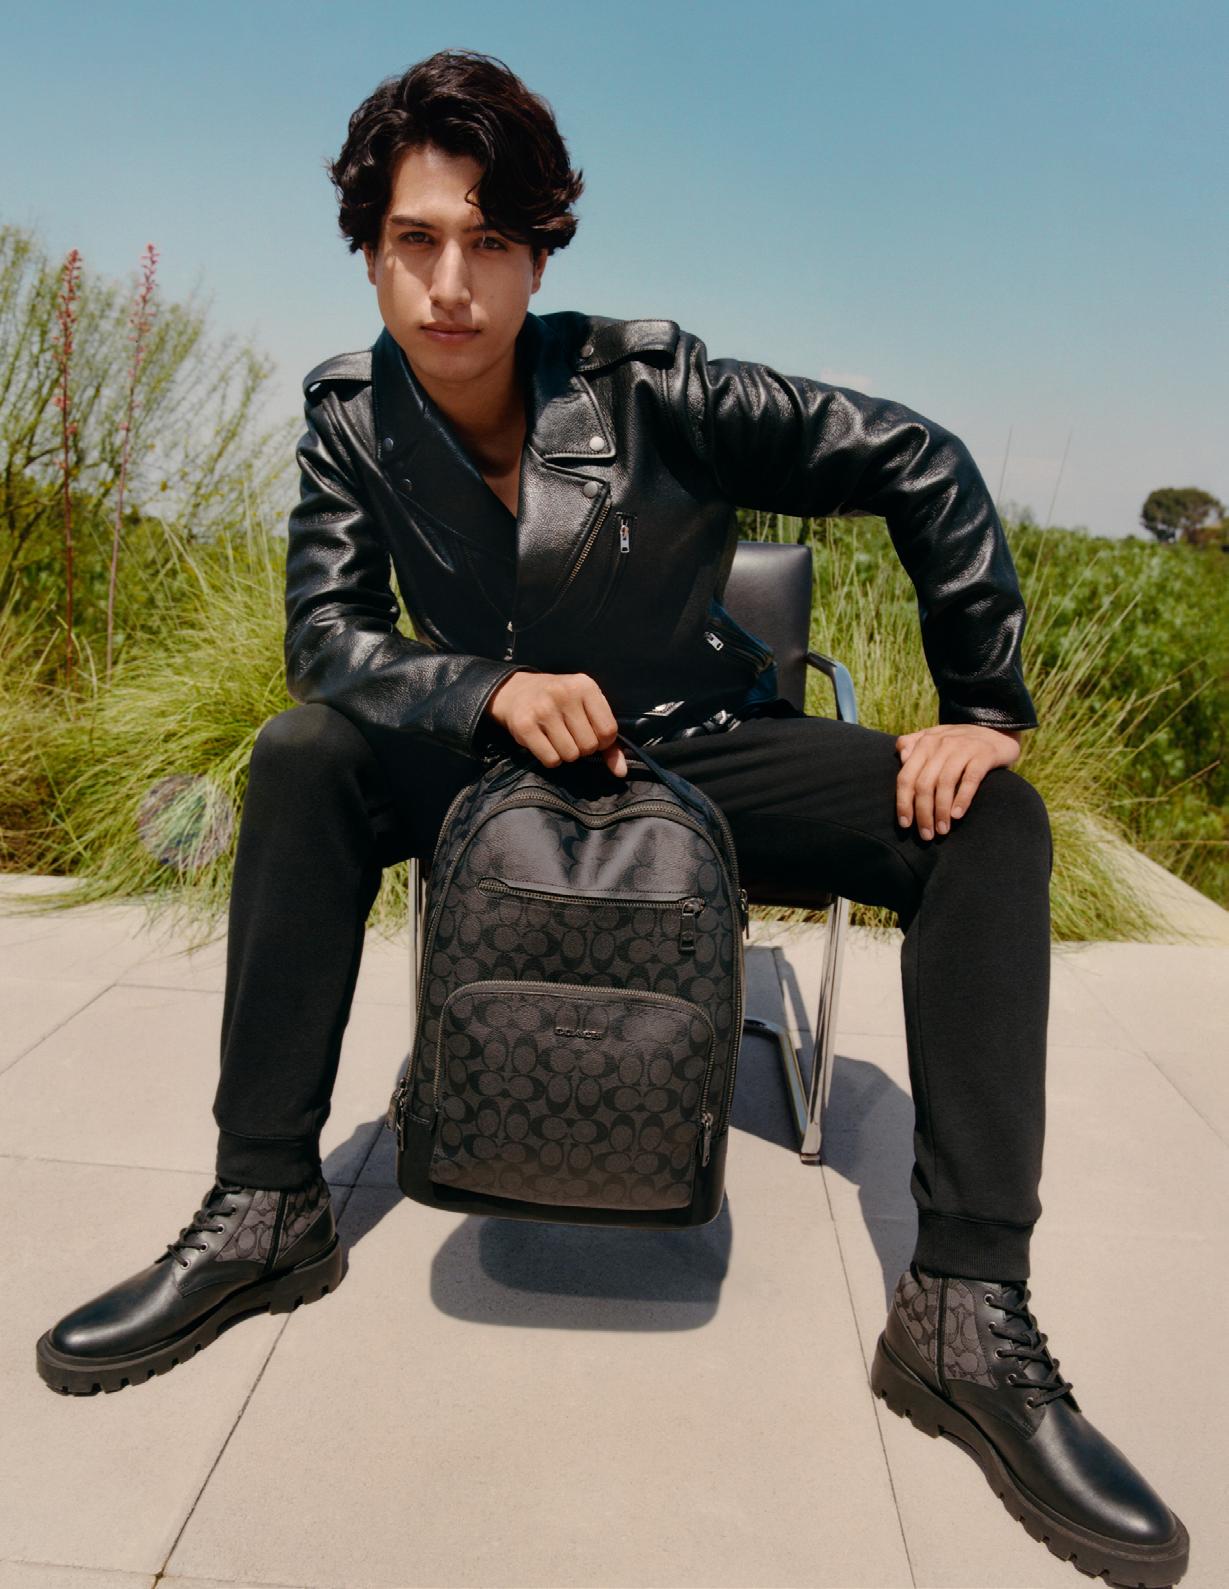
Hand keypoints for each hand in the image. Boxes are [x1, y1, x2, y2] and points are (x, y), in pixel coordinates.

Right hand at [486, 670, 627, 776]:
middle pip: (589, 745)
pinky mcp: (525, 725)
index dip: (603, 741)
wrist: (515, 691)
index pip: (608, 730)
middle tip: (571, 735)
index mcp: (584, 685)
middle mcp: (564, 694)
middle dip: (583, 748)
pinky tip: (545, 743)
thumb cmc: (559, 702)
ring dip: (566, 754)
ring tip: (557, 738)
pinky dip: (551, 759)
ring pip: (570, 755)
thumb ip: (608, 740)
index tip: (591, 734)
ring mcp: (543, 709)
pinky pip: (551, 760)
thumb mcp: (586, 708)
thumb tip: (621, 771)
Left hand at [894, 724, 1022, 839]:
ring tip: (942, 831)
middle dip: (923, 813)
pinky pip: (970, 779)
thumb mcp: (935, 739)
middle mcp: (941, 744)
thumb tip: (901, 757)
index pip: (906, 777)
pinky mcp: (984, 754)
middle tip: (927, 835)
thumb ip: (913, 744)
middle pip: (924, 784)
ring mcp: (963, 748)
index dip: (903, 803)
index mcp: (925, 743)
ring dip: (941, 811)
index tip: (905, 825)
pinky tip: (957, 815)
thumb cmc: (959, 743)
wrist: (997, 731)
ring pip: (945, 783)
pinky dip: (962, 798)